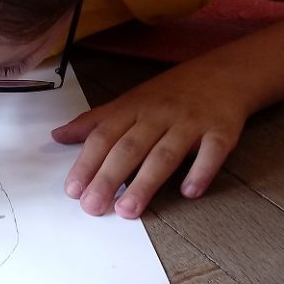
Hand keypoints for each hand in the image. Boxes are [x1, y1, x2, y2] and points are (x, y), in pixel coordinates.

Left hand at [52, 65, 248, 217]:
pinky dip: (201, 171)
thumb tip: (57, 136)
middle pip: (130, 147)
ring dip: (146, 182)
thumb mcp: (130, 101)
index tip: (73, 191)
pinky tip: (189, 192)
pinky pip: (212, 151)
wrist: (225, 72)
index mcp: (133, 108)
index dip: (87, 162)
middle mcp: (159, 114)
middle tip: (93, 207)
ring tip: (128, 210)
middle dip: (109, 177)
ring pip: (165, 153)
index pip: (104, 136)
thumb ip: (94, 122)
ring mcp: (191, 122)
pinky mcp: (222, 130)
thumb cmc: (171, 93)